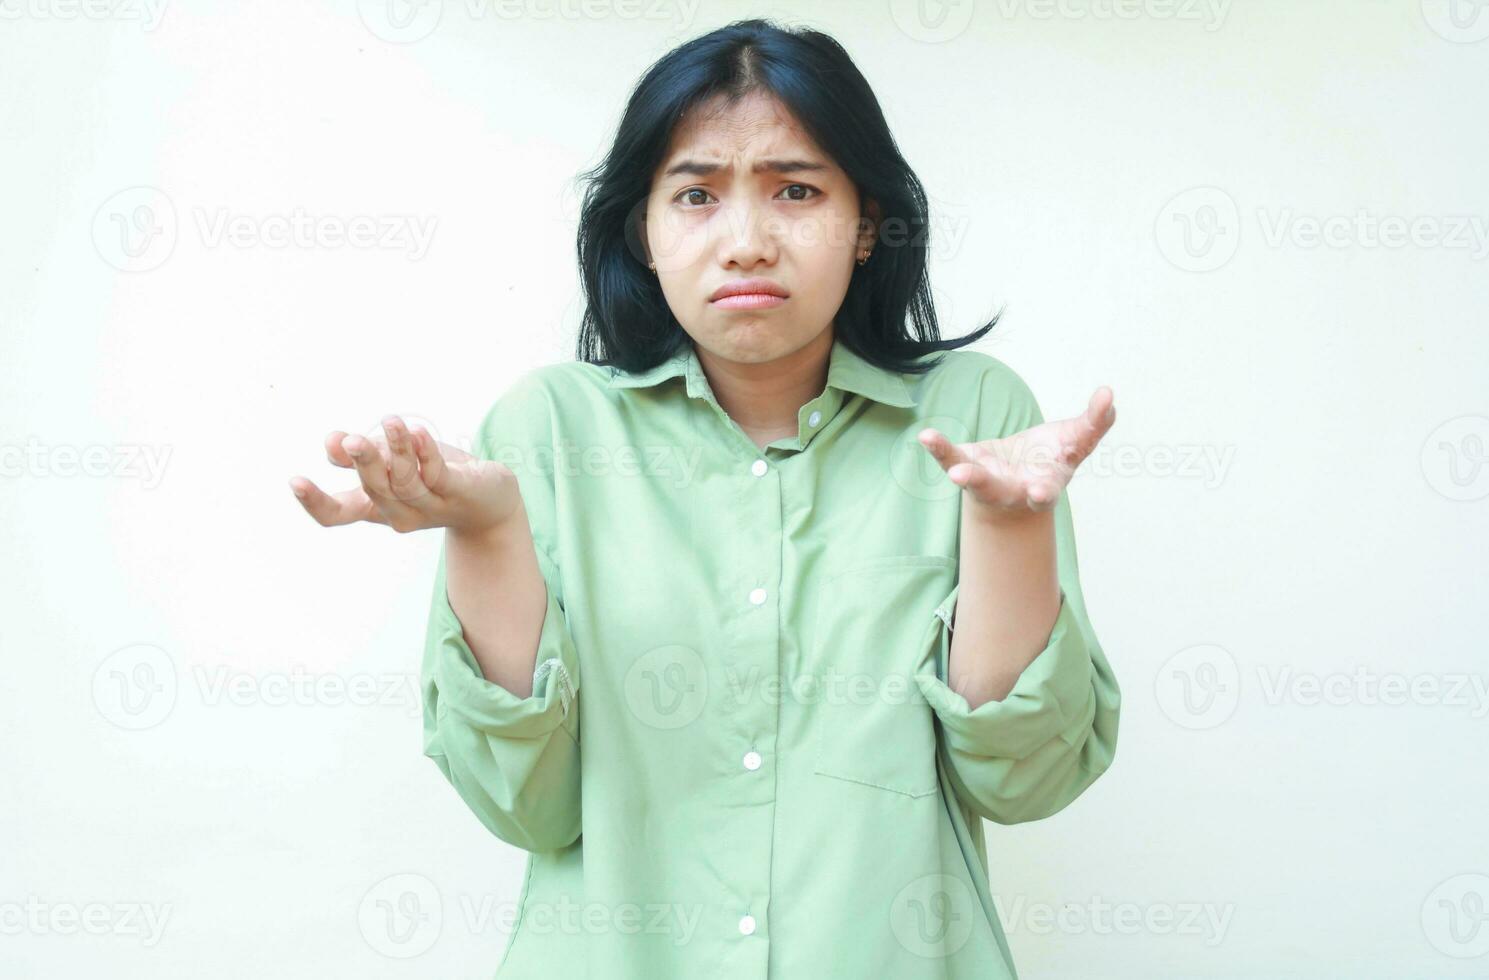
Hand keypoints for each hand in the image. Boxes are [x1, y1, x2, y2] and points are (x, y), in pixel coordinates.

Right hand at [288, 415, 522, 534]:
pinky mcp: (458, 491)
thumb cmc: (433, 476)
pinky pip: (438, 473)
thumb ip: (361, 454)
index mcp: (376, 506)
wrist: (491, 502)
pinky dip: (426, 452)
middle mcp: (399, 512)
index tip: (295, 480)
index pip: (336, 515)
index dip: (315, 502)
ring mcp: (430, 505)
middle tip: (352, 441)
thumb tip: (331, 442)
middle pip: (374, 491)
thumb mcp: (392, 461)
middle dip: (362, 463)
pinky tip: (418, 432)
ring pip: (406, 481)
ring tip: (391, 420)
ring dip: (397, 449)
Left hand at [917, 387, 1115, 520]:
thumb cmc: (1048, 460)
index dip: (1046, 490)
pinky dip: (939, 448)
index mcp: (1049, 482)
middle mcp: (1019, 489)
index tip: (1041, 494)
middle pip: (1017, 494)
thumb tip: (1110, 394)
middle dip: (1023, 496)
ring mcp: (991, 481)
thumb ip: (1094, 422)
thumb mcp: (1074, 441)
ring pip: (980, 483)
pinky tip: (925, 436)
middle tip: (1031, 496)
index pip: (1052, 485)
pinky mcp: (968, 466)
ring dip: (970, 478)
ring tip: (957, 473)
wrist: (1012, 486)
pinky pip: (951, 458)